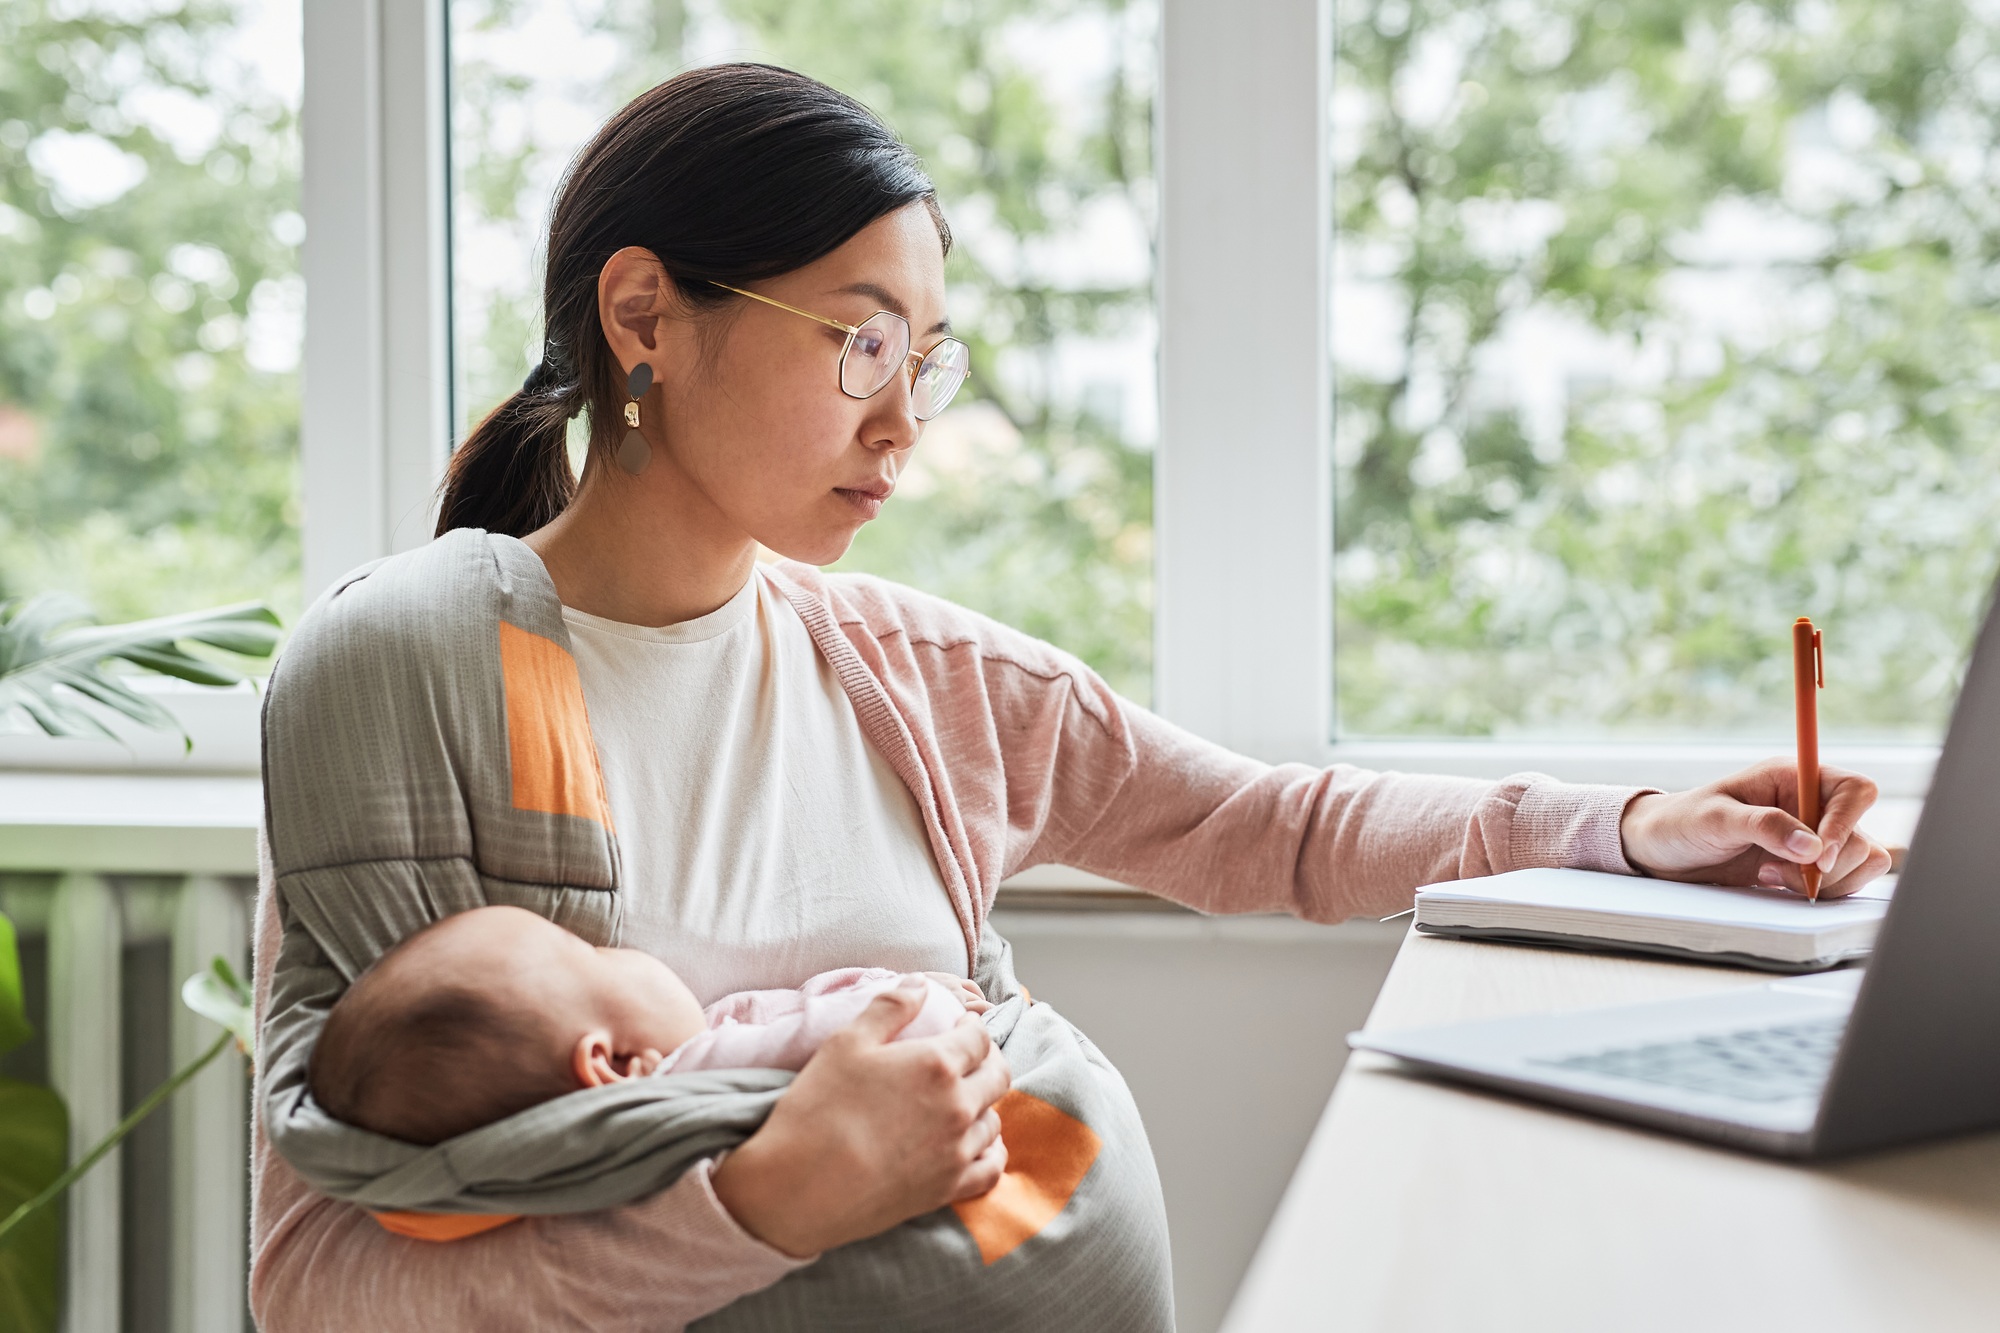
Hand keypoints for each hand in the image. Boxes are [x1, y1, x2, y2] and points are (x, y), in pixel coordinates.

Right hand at [710, 978, 1010, 1257]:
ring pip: (994, 1120)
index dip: (972, 1026)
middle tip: (968, 1057)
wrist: (799, 1188)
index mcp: (936, 1065)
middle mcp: (957, 1107)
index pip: (979, 1037)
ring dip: (984, 1104)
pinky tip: (975, 1144)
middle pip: (998, 1074)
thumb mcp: (845, 1043)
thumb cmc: (817, 1109)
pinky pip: (991, 1167)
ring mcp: (956, 1151)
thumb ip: (890, 1008)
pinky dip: (989, 1151)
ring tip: (963, 1099)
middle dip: (987, 1059)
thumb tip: (921, 984)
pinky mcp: (948, 1189)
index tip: (960, 1026)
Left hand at [1618, 757, 1891, 897]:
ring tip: (1773, 877)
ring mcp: (1814, 836)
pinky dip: (1822, 891)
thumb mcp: (1716, 819)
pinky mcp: (1809, 865)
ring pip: (1862, 860)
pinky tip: (1776, 884)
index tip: (1816, 855)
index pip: (1854, 790)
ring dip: (1827, 880)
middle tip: (1780, 871)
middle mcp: (1811, 804)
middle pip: (1861, 834)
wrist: (1661, 851)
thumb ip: (1764, 826)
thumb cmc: (1682, 822)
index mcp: (1793, 777)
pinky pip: (1845, 881)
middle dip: (1829, 863)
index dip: (1846, 823)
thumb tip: (1812, 845)